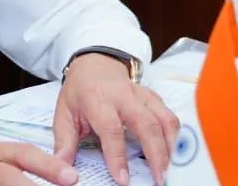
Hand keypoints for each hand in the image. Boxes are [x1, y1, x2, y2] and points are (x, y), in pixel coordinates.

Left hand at [52, 54, 178, 185]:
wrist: (94, 64)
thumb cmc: (79, 91)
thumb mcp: (64, 113)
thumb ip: (64, 141)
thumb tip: (62, 168)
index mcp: (98, 99)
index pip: (111, 129)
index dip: (118, 156)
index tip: (123, 179)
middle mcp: (123, 96)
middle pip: (146, 123)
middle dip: (156, 153)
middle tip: (160, 179)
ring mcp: (142, 95)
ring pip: (164, 119)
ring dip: (170, 146)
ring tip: (171, 170)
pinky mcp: (154, 97)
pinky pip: (169, 116)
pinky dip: (175, 136)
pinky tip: (174, 154)